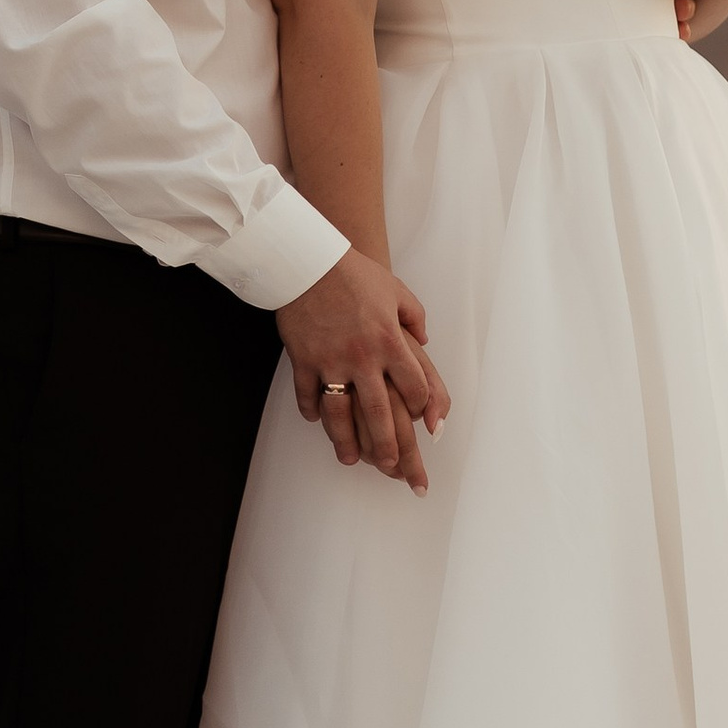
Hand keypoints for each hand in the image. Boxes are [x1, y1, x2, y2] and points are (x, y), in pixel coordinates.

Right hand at [275, 248, 449, 493]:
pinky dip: (311, 409)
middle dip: (389, 444)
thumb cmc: (354, 273)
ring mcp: (331, 361)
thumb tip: (424, 339)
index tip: (421, 419)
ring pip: (340, 413)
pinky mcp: (303, 359)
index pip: (413, 386)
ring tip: (351, 460)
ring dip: (346, 441)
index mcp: (390, 341)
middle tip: (394, 467)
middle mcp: (363, 357)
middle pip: (380, 412)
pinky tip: (315, 420)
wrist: (308, 261)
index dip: (421, 406)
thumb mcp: (396, 290)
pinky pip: (307, 393)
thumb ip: (414, 316)